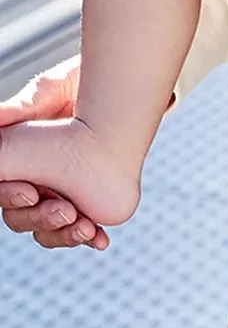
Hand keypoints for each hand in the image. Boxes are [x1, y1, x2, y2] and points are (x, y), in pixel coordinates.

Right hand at [0, 58, 108, 250]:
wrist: (116, 87)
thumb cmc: (74, 86)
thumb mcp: (48, 92)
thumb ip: (22, 108)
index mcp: (18, 161)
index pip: (5, 191)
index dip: (11, 196)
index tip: (30, 192)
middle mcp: (35, 182)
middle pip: (23, 217)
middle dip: (41, 218)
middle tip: (64, 210)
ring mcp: (62, 193)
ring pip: (51, 228)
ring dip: (65, 233)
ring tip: (84, 227)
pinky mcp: (89, 200)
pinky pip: (83, 227)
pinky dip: (90, 237)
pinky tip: (100, 240)